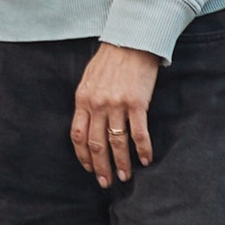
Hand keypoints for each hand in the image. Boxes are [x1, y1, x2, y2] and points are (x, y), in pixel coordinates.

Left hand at [71, 42, 161, 183]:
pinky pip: (139, 133)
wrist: (131, 42)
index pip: (78, 135)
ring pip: (117, 142)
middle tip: (106, 182)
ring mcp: (117, 104)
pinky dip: (143, 149)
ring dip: (121, 163)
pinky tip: (146, 160)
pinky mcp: (137, 103)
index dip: (83, 156)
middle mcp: (97, 104)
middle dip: (100, 166)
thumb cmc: (110, 60)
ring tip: (124, 176)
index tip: (89, 169)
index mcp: (83, 99)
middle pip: (96, 144)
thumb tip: (87, 124)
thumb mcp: (89, 79)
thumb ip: (87, 102)